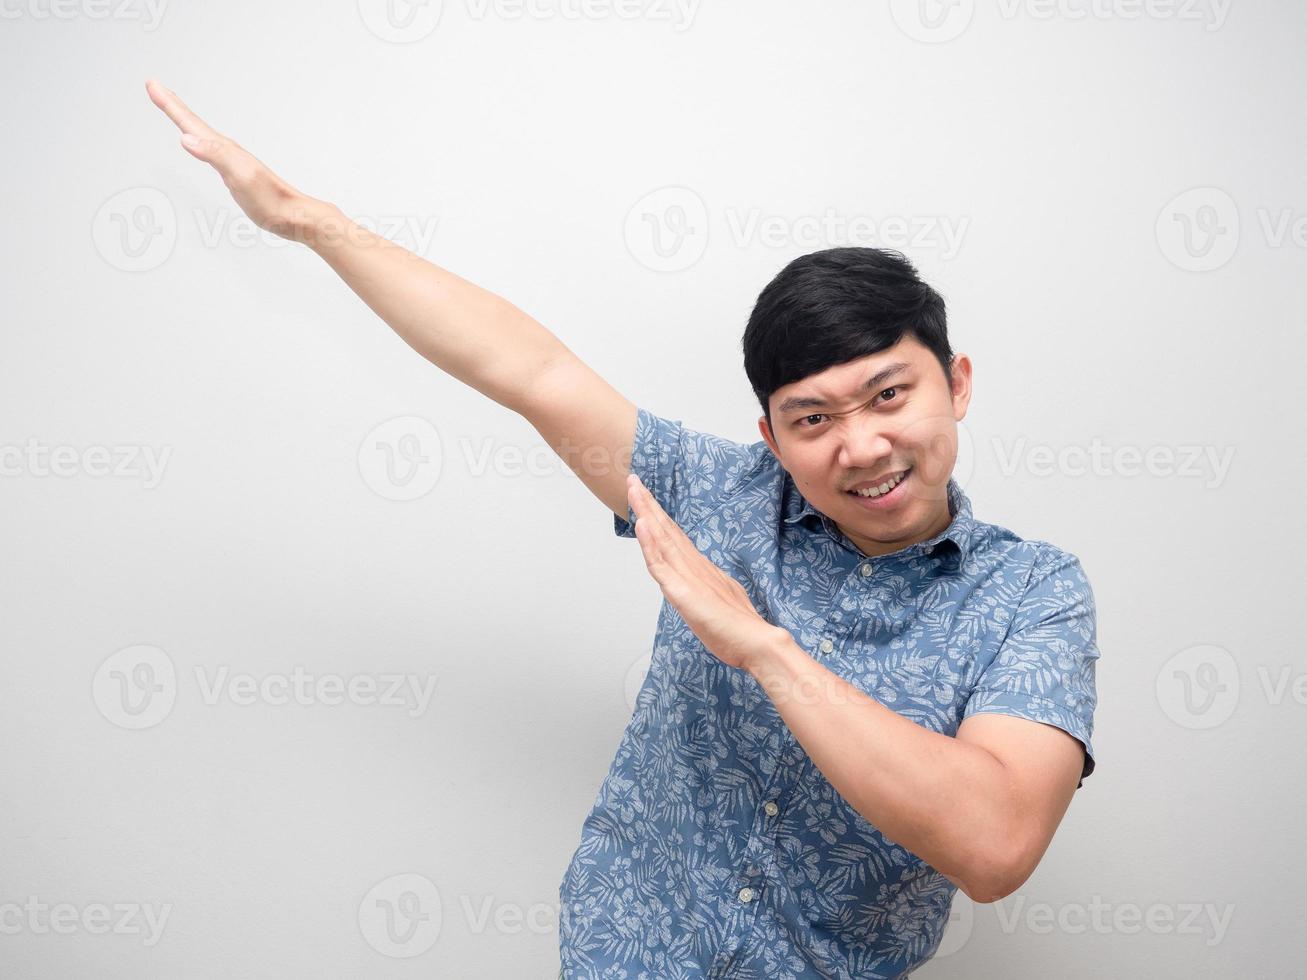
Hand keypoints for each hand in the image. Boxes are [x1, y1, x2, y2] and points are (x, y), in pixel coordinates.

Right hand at [145, 78, 322, 241]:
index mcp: (225, 149)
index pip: (191, 122)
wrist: (294, 216)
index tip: (152, 84)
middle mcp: (228, 151)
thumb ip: (216, 155)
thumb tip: (186, 139)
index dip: (170, 104)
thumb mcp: (241, 177)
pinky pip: (210, 150)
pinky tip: (198, 143)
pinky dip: (198, 141)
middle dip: (172, 105)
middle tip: (155, 87)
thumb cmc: (271, 201)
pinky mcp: (236, 174)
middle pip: (194, 123)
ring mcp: (232, 162)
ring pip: (202, 134)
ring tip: (173, 109)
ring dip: (184, 120)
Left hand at [626, 472, 784, 671]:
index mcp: (700, 569)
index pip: (674, 536)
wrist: (757, 642)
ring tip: (634, 490)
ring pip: (662, 539)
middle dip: (648, 504)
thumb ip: (707, 590)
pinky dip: (650, 543)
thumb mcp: (717, 603)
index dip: (658, 516)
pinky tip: (643, 525)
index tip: (645, 496)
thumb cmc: (739, 629)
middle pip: (666, 529)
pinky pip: (661, 565)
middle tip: (634, 479)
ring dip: (647, 513)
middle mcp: (694, 567)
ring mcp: (689, 577)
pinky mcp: (684, 592)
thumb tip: (700, 587)